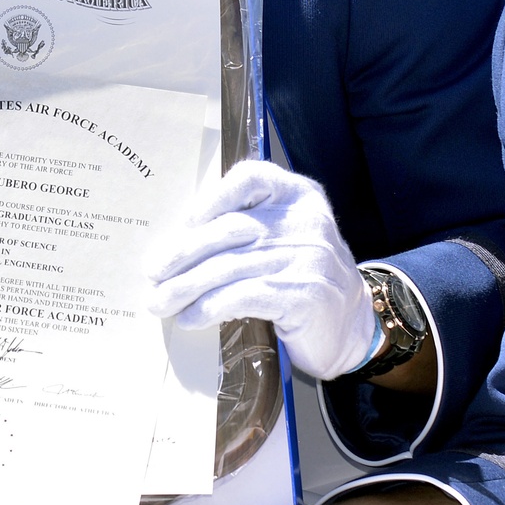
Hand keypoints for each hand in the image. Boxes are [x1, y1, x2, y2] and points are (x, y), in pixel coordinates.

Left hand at [147, 162, 376, 378]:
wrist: (352, 326)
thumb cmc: (303, 277)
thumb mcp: (284, 238)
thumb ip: (247, 225)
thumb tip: (177, 241)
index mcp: (298, 195)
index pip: (250, 178)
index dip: (212, 198)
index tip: (184, 222)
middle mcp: (304, 221)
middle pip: (229, 229)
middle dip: (182, 252)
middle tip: (153, 272)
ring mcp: (307, 257)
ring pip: (229, 266)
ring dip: (185, 287)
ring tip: (159, 302)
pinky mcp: (303, 295)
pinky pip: (243, 296)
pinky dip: (208, 307)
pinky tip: (190, 317)